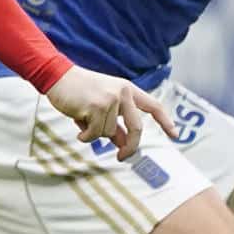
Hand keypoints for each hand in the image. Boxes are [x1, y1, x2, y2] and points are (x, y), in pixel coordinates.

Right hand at [44, 66, 177, 156]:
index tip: (175, 135)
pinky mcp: (96, 107)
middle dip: (131, 146)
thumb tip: (123, 144)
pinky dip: (85, 136)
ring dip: (95, 133)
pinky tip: (78, 127)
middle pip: (137, 128)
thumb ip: (115, 122)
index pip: (153, 106)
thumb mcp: (102, 104)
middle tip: (123, 157)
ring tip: (83, 120)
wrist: (58, 77)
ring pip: (109, 133)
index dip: (165, 121)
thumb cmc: (80, 92)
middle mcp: (122, 93)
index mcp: (128, 89)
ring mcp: (110, 100)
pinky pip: (94, 134)